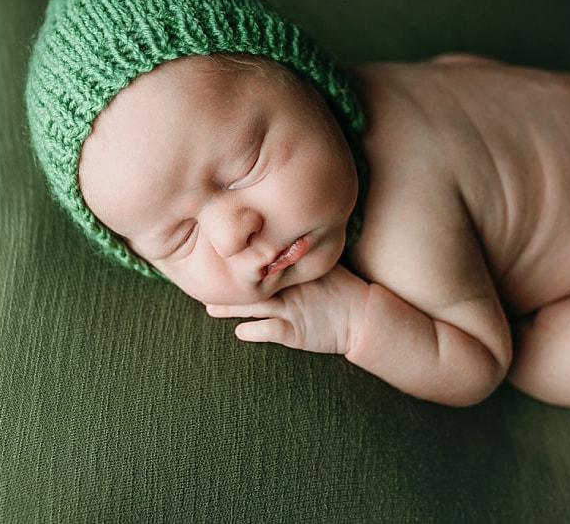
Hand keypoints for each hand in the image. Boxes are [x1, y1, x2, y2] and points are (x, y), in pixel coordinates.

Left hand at [204, 264, 369, 354]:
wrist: (365, 317)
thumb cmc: (343, 290)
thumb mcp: (322, 265)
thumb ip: (300, 254)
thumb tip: (279, 239)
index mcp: (295, 267)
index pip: (263, 259)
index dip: (242, 258)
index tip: (220, 254)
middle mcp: (290, 286)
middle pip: (253, 282)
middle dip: (229, 283)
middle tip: (204, 281)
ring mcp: (291, 309)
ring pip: (254, 306)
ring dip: (231, 309)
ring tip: (210, 309)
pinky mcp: (293, 331)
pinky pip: (267, 330)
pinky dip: (251, 331)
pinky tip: (240, 332)